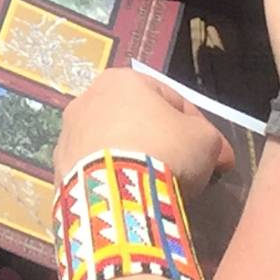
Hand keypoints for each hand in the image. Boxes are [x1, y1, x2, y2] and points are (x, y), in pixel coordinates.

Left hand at [54, 67, 233, 192]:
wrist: (117, 194)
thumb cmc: (164, 151)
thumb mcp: (205, 140)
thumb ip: (211, 139)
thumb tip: (221, 154)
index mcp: (121, 80)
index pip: (169, 98)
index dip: (195, 125)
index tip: (210, 151)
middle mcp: (86, 100)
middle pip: (135, 121)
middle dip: (160, 142)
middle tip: (183, 169)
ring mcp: (68, 136)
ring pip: (111, 146)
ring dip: (132, 161)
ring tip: (155, 187)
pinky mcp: (58, 170)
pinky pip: (95, 172)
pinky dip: (112, 181)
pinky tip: (131, 198)